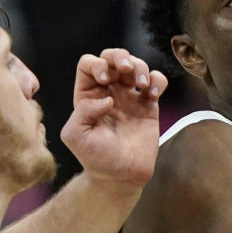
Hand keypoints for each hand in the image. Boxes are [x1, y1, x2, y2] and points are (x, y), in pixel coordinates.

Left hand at [60, 48, 168, 192]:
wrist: (122, 176)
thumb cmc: (96, 158)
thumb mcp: (75, 136)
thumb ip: (82, 112)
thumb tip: (107, 98)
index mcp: (87, 95)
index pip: (89, 64)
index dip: (97, 65)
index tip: (105, 81)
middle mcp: (108, 91)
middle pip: (112, 57)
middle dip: (120, 57)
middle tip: (126, 70)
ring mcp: (130, 97)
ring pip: (136, 65)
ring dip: (140, 67)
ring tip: (142, 86)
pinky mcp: (149, 105)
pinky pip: (156, 81)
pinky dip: (157, 80)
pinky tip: (153, 94)